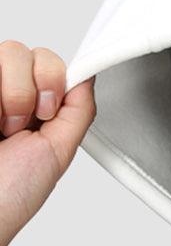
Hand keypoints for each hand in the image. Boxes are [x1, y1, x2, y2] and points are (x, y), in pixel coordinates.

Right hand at [0, 41, 95, 245]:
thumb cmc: (11, 194)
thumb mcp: (59, 151)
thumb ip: (78, 111)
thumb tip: (88, 75)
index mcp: (35, 107)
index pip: (50, 63)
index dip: (55, 79)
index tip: (50, 108)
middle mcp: (7, 94)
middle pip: (29, 52)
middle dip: (36, 88)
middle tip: (26, 123)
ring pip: (10, 51)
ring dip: (13, 93)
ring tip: (4, 127)